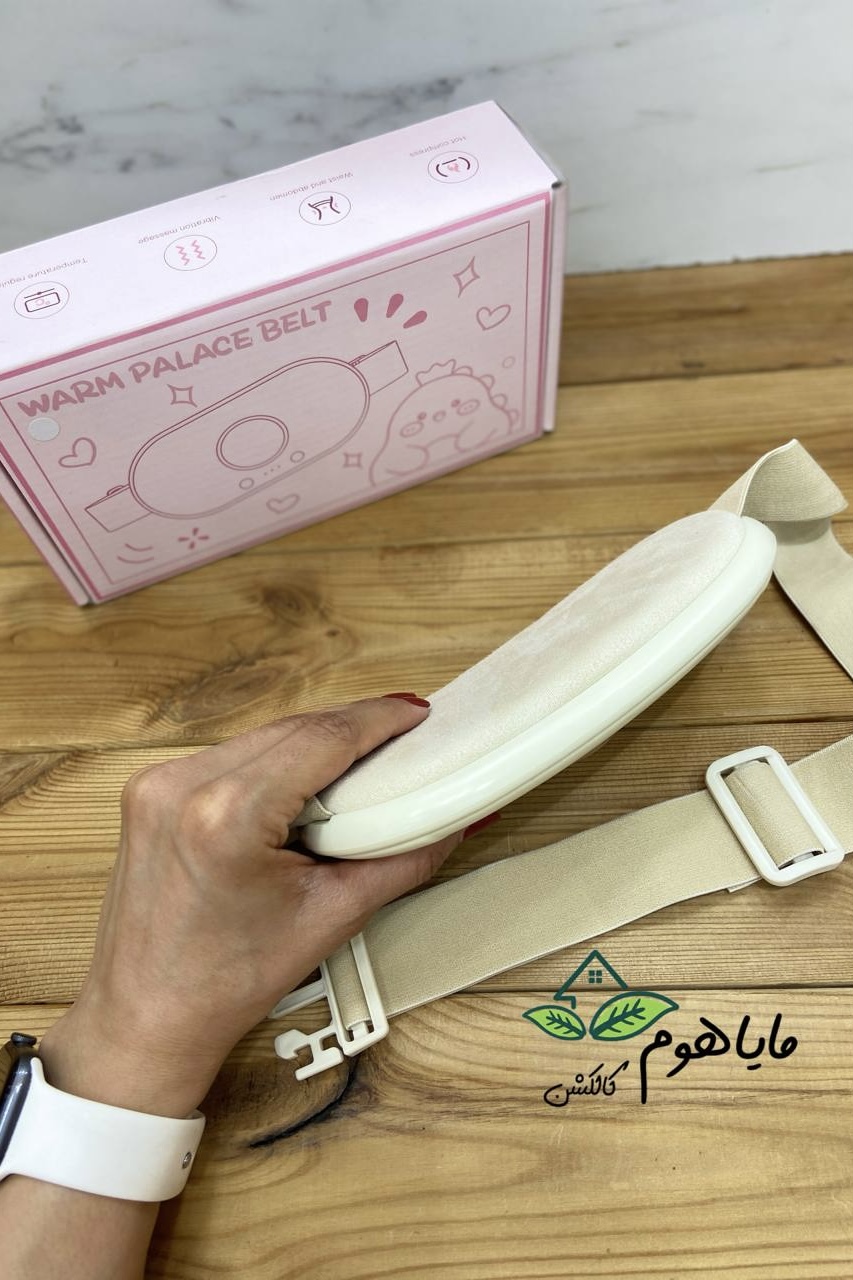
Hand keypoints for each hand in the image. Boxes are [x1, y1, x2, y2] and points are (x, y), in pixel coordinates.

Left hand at [39, 695, 460, 1116]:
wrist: (146, 1020)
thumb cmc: (227, 983)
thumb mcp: (331, 917)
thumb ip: (403, 861)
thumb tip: (453, 821)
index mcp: (227, 815)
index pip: (322, 738)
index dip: (378, 720)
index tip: (418, 714)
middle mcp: (183, 786)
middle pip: (293, 729)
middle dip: (352, 727)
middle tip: (404, 735)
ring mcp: (157, 783)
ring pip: (261, 737)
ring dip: (313, 741)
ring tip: (364, 757)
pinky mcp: (149, 790)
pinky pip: (229, 756)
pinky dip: (274, 760)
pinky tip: (307, 777)